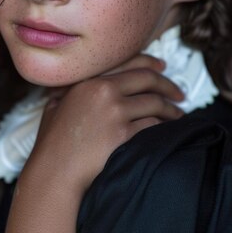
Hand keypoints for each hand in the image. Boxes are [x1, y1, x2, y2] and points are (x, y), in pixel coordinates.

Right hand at [26, 54, 183, 193]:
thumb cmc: (52, 142)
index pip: (129, 62)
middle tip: (179, 94)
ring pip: (155, 104)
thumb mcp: (55, 104)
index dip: (151, 63)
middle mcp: (103, 90)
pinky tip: (167, 131)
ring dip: (171, 110)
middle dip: (168, 86)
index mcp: (88, 80)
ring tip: (178, 115)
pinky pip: (153, 126)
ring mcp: (115, 112)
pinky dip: (164, 127)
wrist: (54, 170)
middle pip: (148, 80)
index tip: (162, 67)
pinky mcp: (124, 134)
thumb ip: (72, 89)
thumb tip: (85, 84)